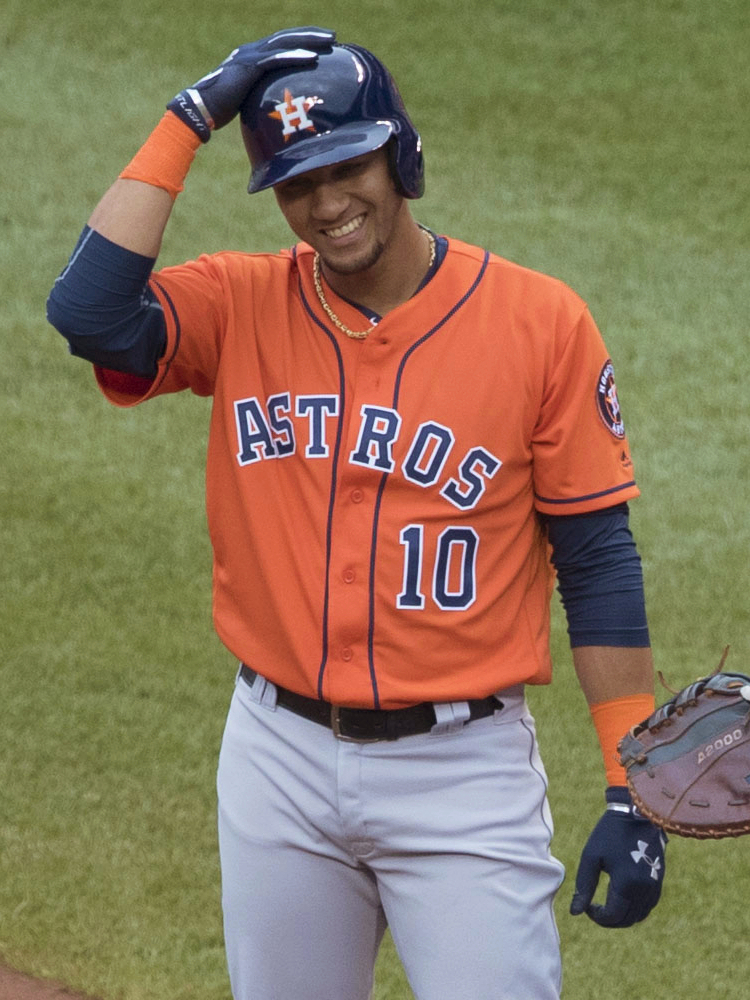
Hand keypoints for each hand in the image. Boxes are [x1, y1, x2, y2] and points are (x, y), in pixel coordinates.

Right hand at [167, 27, 334, 140]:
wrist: (201, 109)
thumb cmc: (221, 109)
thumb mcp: (247, 99)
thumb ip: (261, 95)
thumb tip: (276, 108)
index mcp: (251, 57)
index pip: (280, 44)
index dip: (301, 41)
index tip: (322, 44)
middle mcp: (251, 51)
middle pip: (286, 37)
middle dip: (310, 35)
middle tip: (333, 36)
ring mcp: (249, 56)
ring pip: (284, 43)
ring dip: (308, 42)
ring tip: (330, 42)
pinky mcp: (249, 67)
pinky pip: (276, 59)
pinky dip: (295, 57)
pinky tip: (313, 59)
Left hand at [570, 786, 666, 927]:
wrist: (637, 813)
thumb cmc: (609, 833)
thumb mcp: (591, 857)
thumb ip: (584, 886)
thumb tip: (575, 912)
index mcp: (626, 883)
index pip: (613, 916)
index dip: (597, 917)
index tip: (588, 907)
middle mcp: (644, 889)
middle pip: (627, 920)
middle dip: (609, 920)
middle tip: (594, 908)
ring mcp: (654, 886)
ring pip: (639, 916)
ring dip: (623, 916)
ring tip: (607, 903)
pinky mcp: (658, 881)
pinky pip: (647, 906)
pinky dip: (634, 909)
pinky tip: (621, 897)